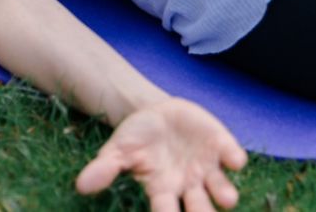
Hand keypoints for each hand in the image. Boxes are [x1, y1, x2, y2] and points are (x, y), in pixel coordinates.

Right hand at [75, 97, 247, 210]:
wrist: (156, 112)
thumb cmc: (136, 138)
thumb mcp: (117, 150)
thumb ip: (104, 169)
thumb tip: (81, 186)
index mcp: (162, 190)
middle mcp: (189, 187)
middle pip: (200, 210)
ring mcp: (207, 169)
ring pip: (222, 191)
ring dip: (226, 194)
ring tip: (227, 198)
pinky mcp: (222, 148)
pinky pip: (233, 158)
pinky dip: (234, 159)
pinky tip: (233, 159)